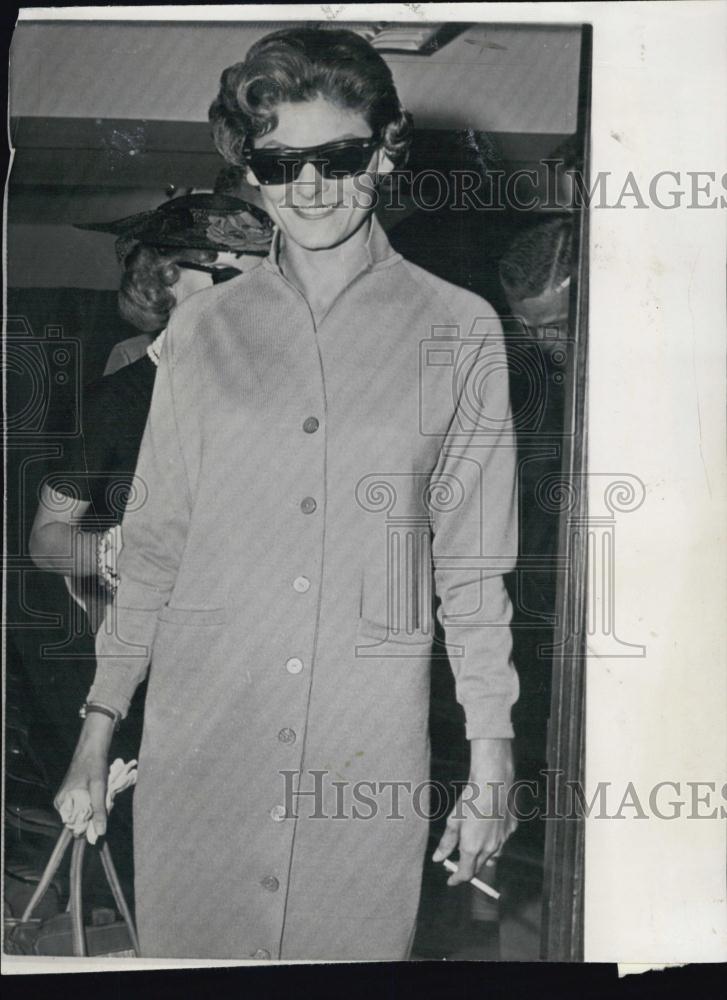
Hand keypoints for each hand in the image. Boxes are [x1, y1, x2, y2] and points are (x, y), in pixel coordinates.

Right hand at [54, 714, 113, 838]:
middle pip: (80, 820)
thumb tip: (100, 833)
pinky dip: (95, 802)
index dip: (90, 824)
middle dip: (94, 815)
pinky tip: (100, 793)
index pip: (74, 827)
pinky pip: (85, 805)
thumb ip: (99, 811)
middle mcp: (62, 803)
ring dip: (96, 808)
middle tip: (103, 799)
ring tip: (102, 793)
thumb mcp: (99, 788)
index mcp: (62, 803)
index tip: (101, 813)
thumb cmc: (94, 766)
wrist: (92, 748)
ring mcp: (67, 798)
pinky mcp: (74, 794)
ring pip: (85, 813)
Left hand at [432, 737, 516, 885]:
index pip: (466, 874)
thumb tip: (438, 858)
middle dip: (468, 867)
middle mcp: (490, 848)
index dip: (457, 879)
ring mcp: (503, 839)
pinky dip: (494, 839)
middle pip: (479, 867)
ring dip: (482, 856)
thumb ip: (447, 842)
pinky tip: (488, 826)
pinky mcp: (511, 829)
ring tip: (473, 845)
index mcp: (473, 848)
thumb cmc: (471, 799)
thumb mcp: (454, 820)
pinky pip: (502, 841)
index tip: (451, 880)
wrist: (494, 781)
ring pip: (493, 856)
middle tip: (457, 861)